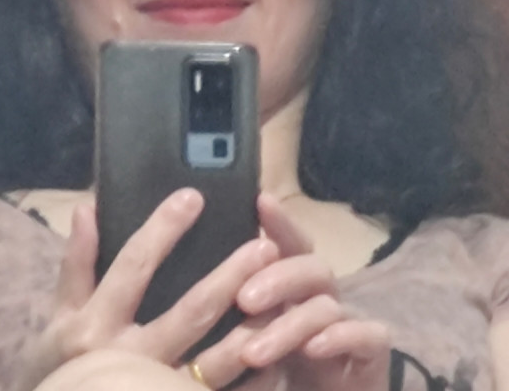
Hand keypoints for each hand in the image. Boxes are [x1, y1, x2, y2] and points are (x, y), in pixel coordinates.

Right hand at [21, 188, 278, 389]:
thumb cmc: (58, 367)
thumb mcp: (59, 314)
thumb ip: (76, 262)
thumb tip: (87, 208)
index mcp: (96, 325)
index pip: (135, 265)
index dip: (164, 229)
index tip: (193, 197)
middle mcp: (130, 357)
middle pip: (190, 311)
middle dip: (230, 276)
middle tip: (265, 246)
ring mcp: (158, 389)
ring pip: (217, 360)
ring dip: (253, 327)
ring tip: (285, 296)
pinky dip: (256, 381)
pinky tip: (280, 355)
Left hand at [212, 193, 389, 390]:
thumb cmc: (282, 370)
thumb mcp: (252, 334)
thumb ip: (237, 302)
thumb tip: (195, 276)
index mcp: (295, 283)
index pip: (289, 242)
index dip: (279, 220)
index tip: (260, 199)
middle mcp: (323, 293)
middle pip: (308, 266)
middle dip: (276, 279)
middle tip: (243, 300)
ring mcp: (351, 319)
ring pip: (325, 306)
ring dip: (288, 326)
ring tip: (252, 352)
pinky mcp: (373, 352)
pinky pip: (365, 334)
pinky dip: (339, 337)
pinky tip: (312, 348)